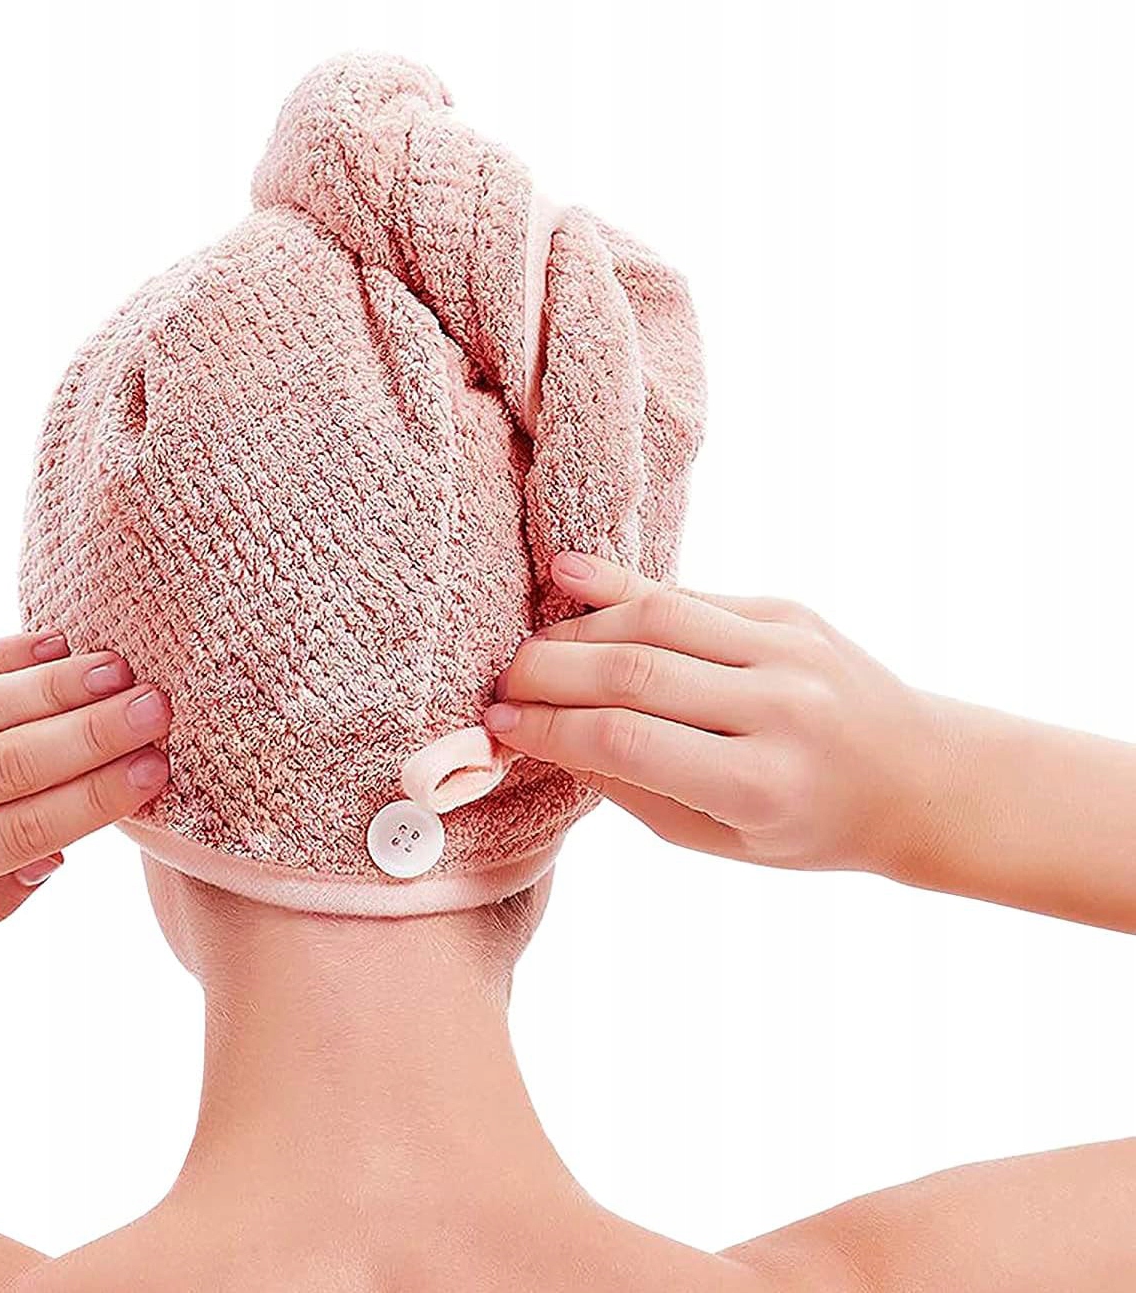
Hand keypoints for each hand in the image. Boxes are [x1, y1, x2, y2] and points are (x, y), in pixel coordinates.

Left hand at [0, 631, 169, 976]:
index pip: (20, 831)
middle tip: (161, 711)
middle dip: (94, 735)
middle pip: (10, 764)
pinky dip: (3, 657)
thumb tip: (60, 855)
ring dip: (59, 688)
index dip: (93, 800)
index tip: (155, 773)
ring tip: (124, 672)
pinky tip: (59, 646)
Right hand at [484, 552, 941, 872]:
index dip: (548, 727)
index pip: (625, 740)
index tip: (499, 725)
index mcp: (760, 784)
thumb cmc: (808, 825)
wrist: (920, 777)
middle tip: (501, 683)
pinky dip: (622, 588)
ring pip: (655, 614)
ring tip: (531, 648)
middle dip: (546, 671)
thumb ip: (633, 785)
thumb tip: (546, 733)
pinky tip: (570, 582)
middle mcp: (779, 707)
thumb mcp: (719, 838)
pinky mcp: (788, 609)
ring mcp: (788, 648)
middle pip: (631, 670)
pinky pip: (690, 592)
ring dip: (576, 627)